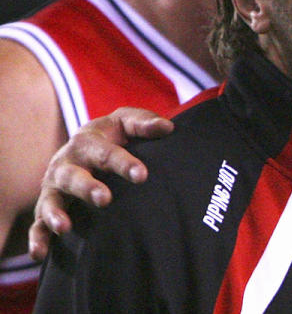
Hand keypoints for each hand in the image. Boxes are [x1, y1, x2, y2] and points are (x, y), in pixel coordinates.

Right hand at [28, 107, 172, 259]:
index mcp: (87, 142)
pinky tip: (39, 254)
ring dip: (56, 213)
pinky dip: (37, 238)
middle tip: (104, 199)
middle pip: (73, 176)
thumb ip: (143, 123)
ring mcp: (55, 187)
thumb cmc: (113, 134)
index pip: (106, 153)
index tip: (142, 175)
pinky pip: (37, 225)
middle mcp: (67, 164)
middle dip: (87, 187)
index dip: (124, 163)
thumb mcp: (125, 123)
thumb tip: (167, 127)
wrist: (85, 145)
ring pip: (51, 200)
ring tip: (65, 227)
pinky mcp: (47, 206)